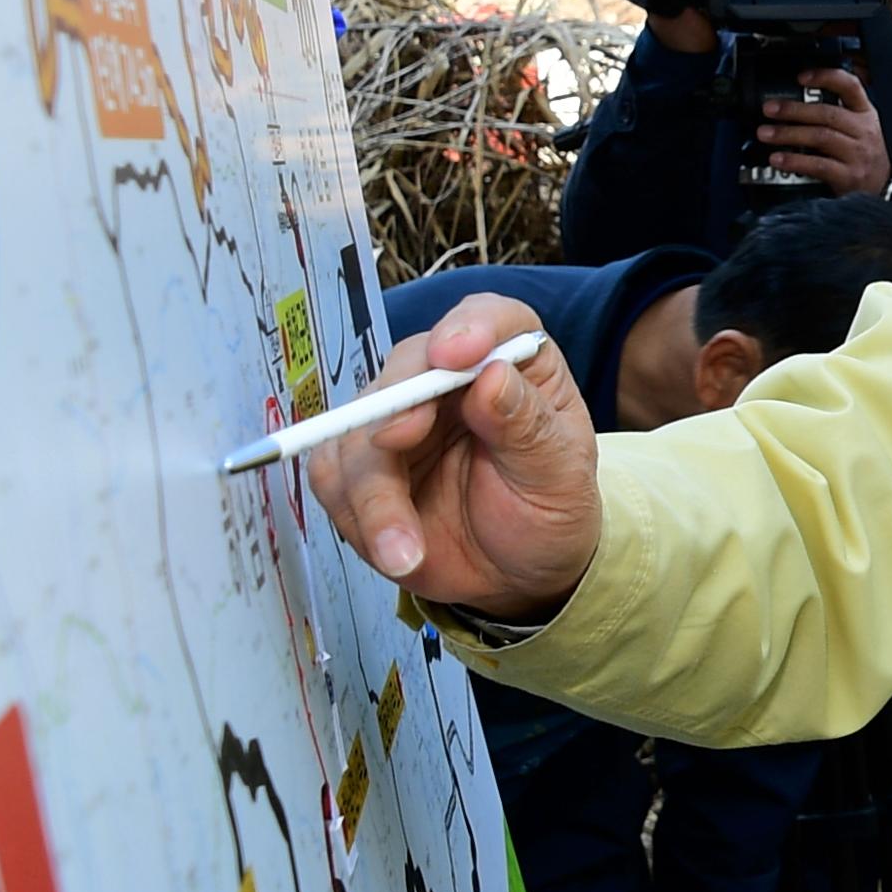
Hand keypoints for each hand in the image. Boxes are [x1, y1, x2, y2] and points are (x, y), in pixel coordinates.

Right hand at [304, 295, 602, 620]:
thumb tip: (492, 376)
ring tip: (407, 552)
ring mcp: (400, 419)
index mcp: (513, 364)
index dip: (468, 327)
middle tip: (398, 443)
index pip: (488, 318)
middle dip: (396, 408)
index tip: (453, 354)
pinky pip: (333, 475)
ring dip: (374, 494)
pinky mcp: (363, 464)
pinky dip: (356, 517)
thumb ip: (527, 427)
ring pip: (358, 430)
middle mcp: (450, 381)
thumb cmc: (548, 510)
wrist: (518, 572)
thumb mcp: (558, 474)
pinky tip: (394, 550)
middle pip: (406, 368)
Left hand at [758, 67, 890, 194]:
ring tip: (766, 134)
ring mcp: (858, 154)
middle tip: (769, 109)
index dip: (825, 77)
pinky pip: (818, 165)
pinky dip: (795, 161)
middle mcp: (864, 131)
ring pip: (821, 137)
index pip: (850, 86)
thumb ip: (835, 113)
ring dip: (788, 134)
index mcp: (865, 113)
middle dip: (793, 110)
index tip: (801, 77)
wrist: (882, 188)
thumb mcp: (860, 128)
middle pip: (827, 114)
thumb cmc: (865, 155)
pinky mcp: (850, 176)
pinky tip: (778, 159)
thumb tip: (794, 102)